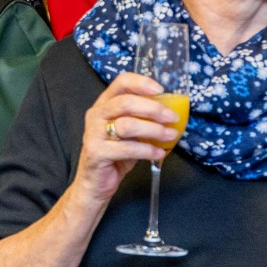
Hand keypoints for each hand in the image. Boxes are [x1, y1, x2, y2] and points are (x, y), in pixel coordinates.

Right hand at [75, 73, 180, 202]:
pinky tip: (158, 152)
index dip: (141, 83)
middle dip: (153, 108)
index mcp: (104, 104)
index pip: (121, 83)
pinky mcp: (96, 152)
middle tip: (172, 117)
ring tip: (169, 135)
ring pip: (127, 124)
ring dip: (153, 129)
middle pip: (125, 102)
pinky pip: (126, 148)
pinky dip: (147, 150)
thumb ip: (143, 119)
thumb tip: (171, 112)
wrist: (95, 184)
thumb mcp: (130, 133)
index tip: (161, 90)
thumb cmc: (115, 155)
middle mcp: (96, 115)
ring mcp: (93, 133)